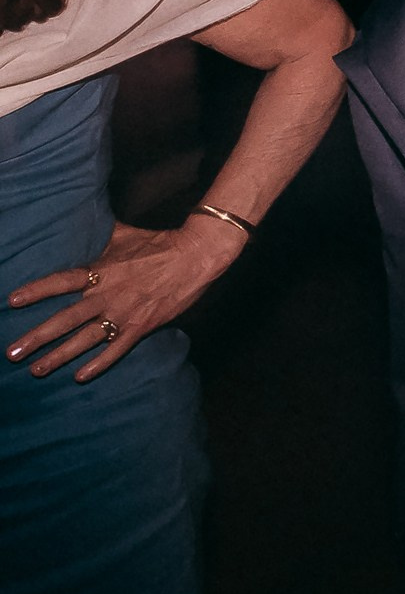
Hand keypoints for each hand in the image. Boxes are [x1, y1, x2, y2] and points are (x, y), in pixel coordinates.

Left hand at [7, 218, 245, 380]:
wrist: (197, 255)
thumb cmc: (160, 242)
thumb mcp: (125, 234)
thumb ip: (101, 236)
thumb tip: (83, 217)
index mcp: (102, 270)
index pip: (62, 282)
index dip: (37, 291)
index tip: (12, 301)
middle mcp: (107, 295)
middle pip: (66, 319)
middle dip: (37, 337)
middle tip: (12, 352)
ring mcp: (124, 313)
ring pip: (85, 340)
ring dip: (59, 356)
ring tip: (36, 370)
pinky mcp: (141, 326)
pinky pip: (116, 350)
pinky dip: (99, 364)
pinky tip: (80, 376)